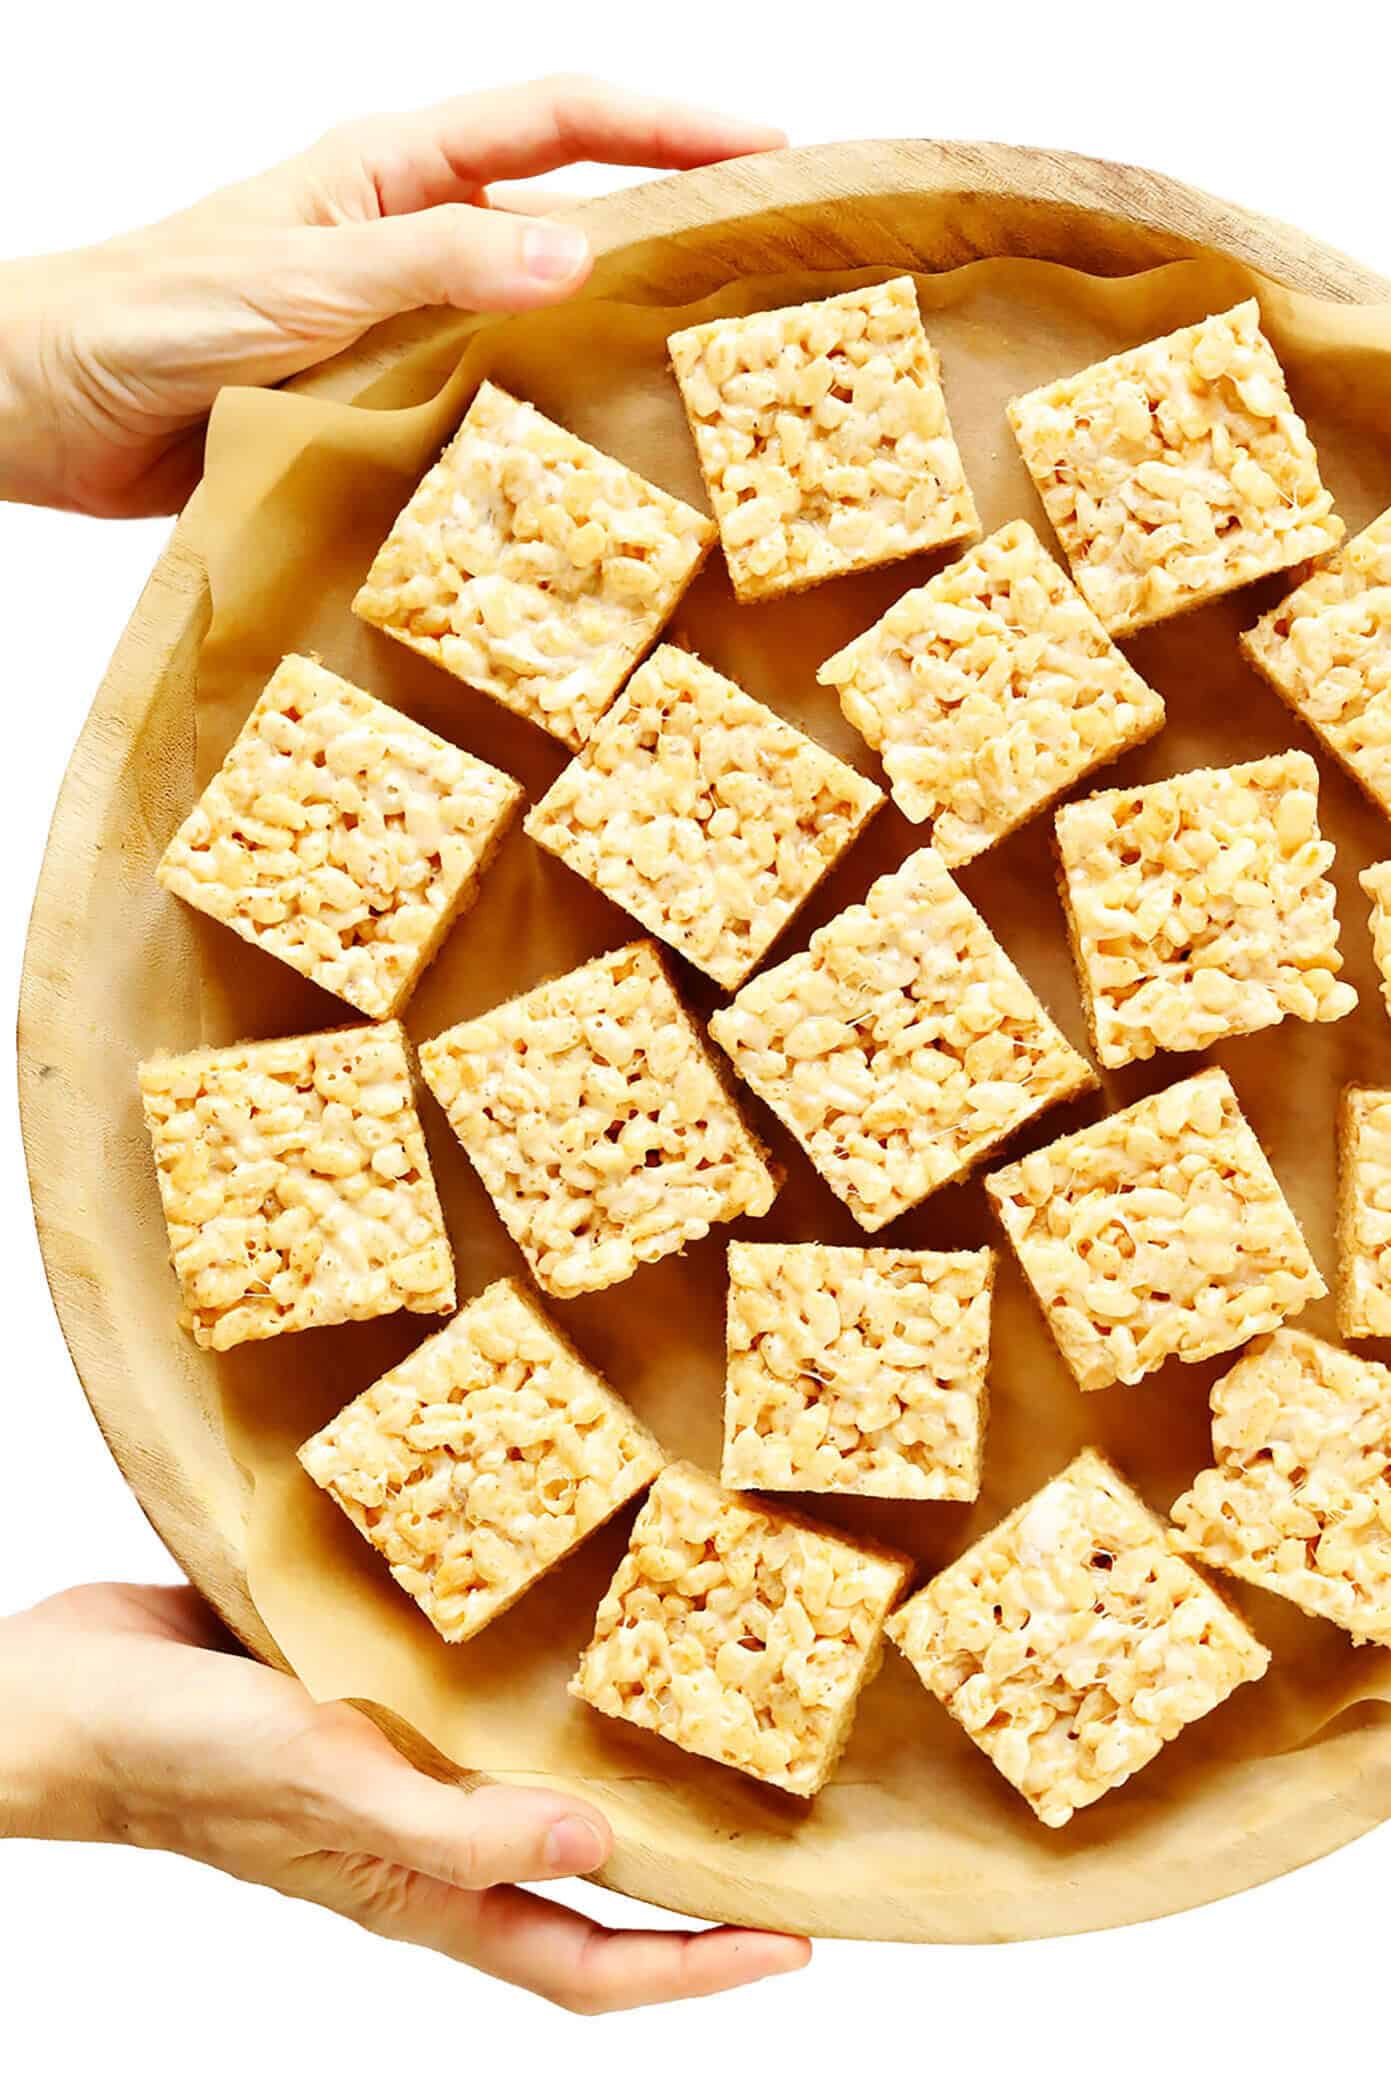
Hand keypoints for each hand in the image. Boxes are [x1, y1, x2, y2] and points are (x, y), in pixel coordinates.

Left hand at [0, 76, 782, 517]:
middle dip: (675, 221)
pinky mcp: (384, 404)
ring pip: (539, 317)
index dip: (668, 124)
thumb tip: (580, 254)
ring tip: (715, 375)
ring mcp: (405, 322)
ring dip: (617, 336)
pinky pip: (489, 406)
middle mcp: (413, 237)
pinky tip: (595, 465)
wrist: (53, 405)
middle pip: (572, 208)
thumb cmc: (151, 312)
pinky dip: (543, 426)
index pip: (560, 120)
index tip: (766, 147)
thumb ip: (437, 265)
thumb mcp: (305, 275)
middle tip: (775, 264)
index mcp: (395, 169)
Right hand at [0, 1583, 808, 2010]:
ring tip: (708, 1710)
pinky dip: (537, 1683)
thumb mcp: (329, 1790)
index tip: (793, 1949)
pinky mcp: (376, 1695)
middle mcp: (428, 1837)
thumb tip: (597, 1853)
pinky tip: (575, 1620)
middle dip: (681, 1880)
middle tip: (781, 1829)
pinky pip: (478, 1705)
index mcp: (423, 1889)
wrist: (76, 1690)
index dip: (691, 1970)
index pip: (584, 1965)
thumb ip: (454, 1829)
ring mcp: (403, 1767)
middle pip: (580, 1887)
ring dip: (615, 1769)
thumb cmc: (184, 1758)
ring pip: (535, 1788)